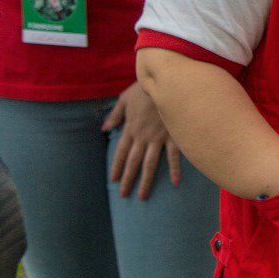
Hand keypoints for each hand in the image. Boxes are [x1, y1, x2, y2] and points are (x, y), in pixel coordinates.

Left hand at [106, 81, 182, 198]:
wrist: (167, 81)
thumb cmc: (145, 87)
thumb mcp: (125, 98)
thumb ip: (115, 115)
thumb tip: (104, 128)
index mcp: (131, 128)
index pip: (121, 152)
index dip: (116, 167)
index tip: (113, 181)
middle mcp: (143, 137)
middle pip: (133, 162)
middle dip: (128, 180)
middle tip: (124, 195)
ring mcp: (159, 138)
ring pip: (150, 164)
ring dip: (146, 181)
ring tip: (143, 196)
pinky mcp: (174, 135)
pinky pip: (174, 155)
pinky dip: (174, 169)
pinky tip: (174, 182)